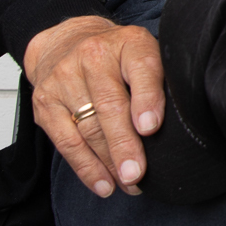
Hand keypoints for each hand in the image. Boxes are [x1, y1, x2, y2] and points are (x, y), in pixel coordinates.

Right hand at [23, 16, 164, 198]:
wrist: (67, 41)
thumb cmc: (119, 55)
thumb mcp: (147, 53)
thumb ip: (161, 80)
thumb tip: (181, 125)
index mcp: (128, 42)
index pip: (141, 69)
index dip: (146, 99)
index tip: (151, 128)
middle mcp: (92, 56)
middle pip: (109, 106)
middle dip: (124, 144)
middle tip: (137, 174)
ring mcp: (64, 79)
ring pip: (88, 129)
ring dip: (109, 163)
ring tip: (129, 184)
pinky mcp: (45, 103)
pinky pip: (66, 142)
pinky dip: (86, 167)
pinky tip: (103, 184)